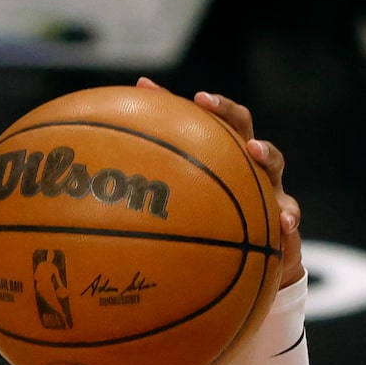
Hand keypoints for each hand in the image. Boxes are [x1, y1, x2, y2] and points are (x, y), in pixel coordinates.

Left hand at [139, 79, 300, 285]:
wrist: (243, 278)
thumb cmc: (196, 250)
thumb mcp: (163, 234)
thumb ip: (132, 223)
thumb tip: (75, 219)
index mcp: (211, 164)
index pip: (191, 127)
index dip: (168, 105)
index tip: (142, 86)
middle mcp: (238, 170)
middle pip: (237, 127)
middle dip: (223, 112)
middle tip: (204, 102)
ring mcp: (267, 192)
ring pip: (271, 164)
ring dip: (264, 154)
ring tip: (253, 151)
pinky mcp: (284, 223)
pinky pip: (290, 220)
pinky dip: (288, 220)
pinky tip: (286, 224)